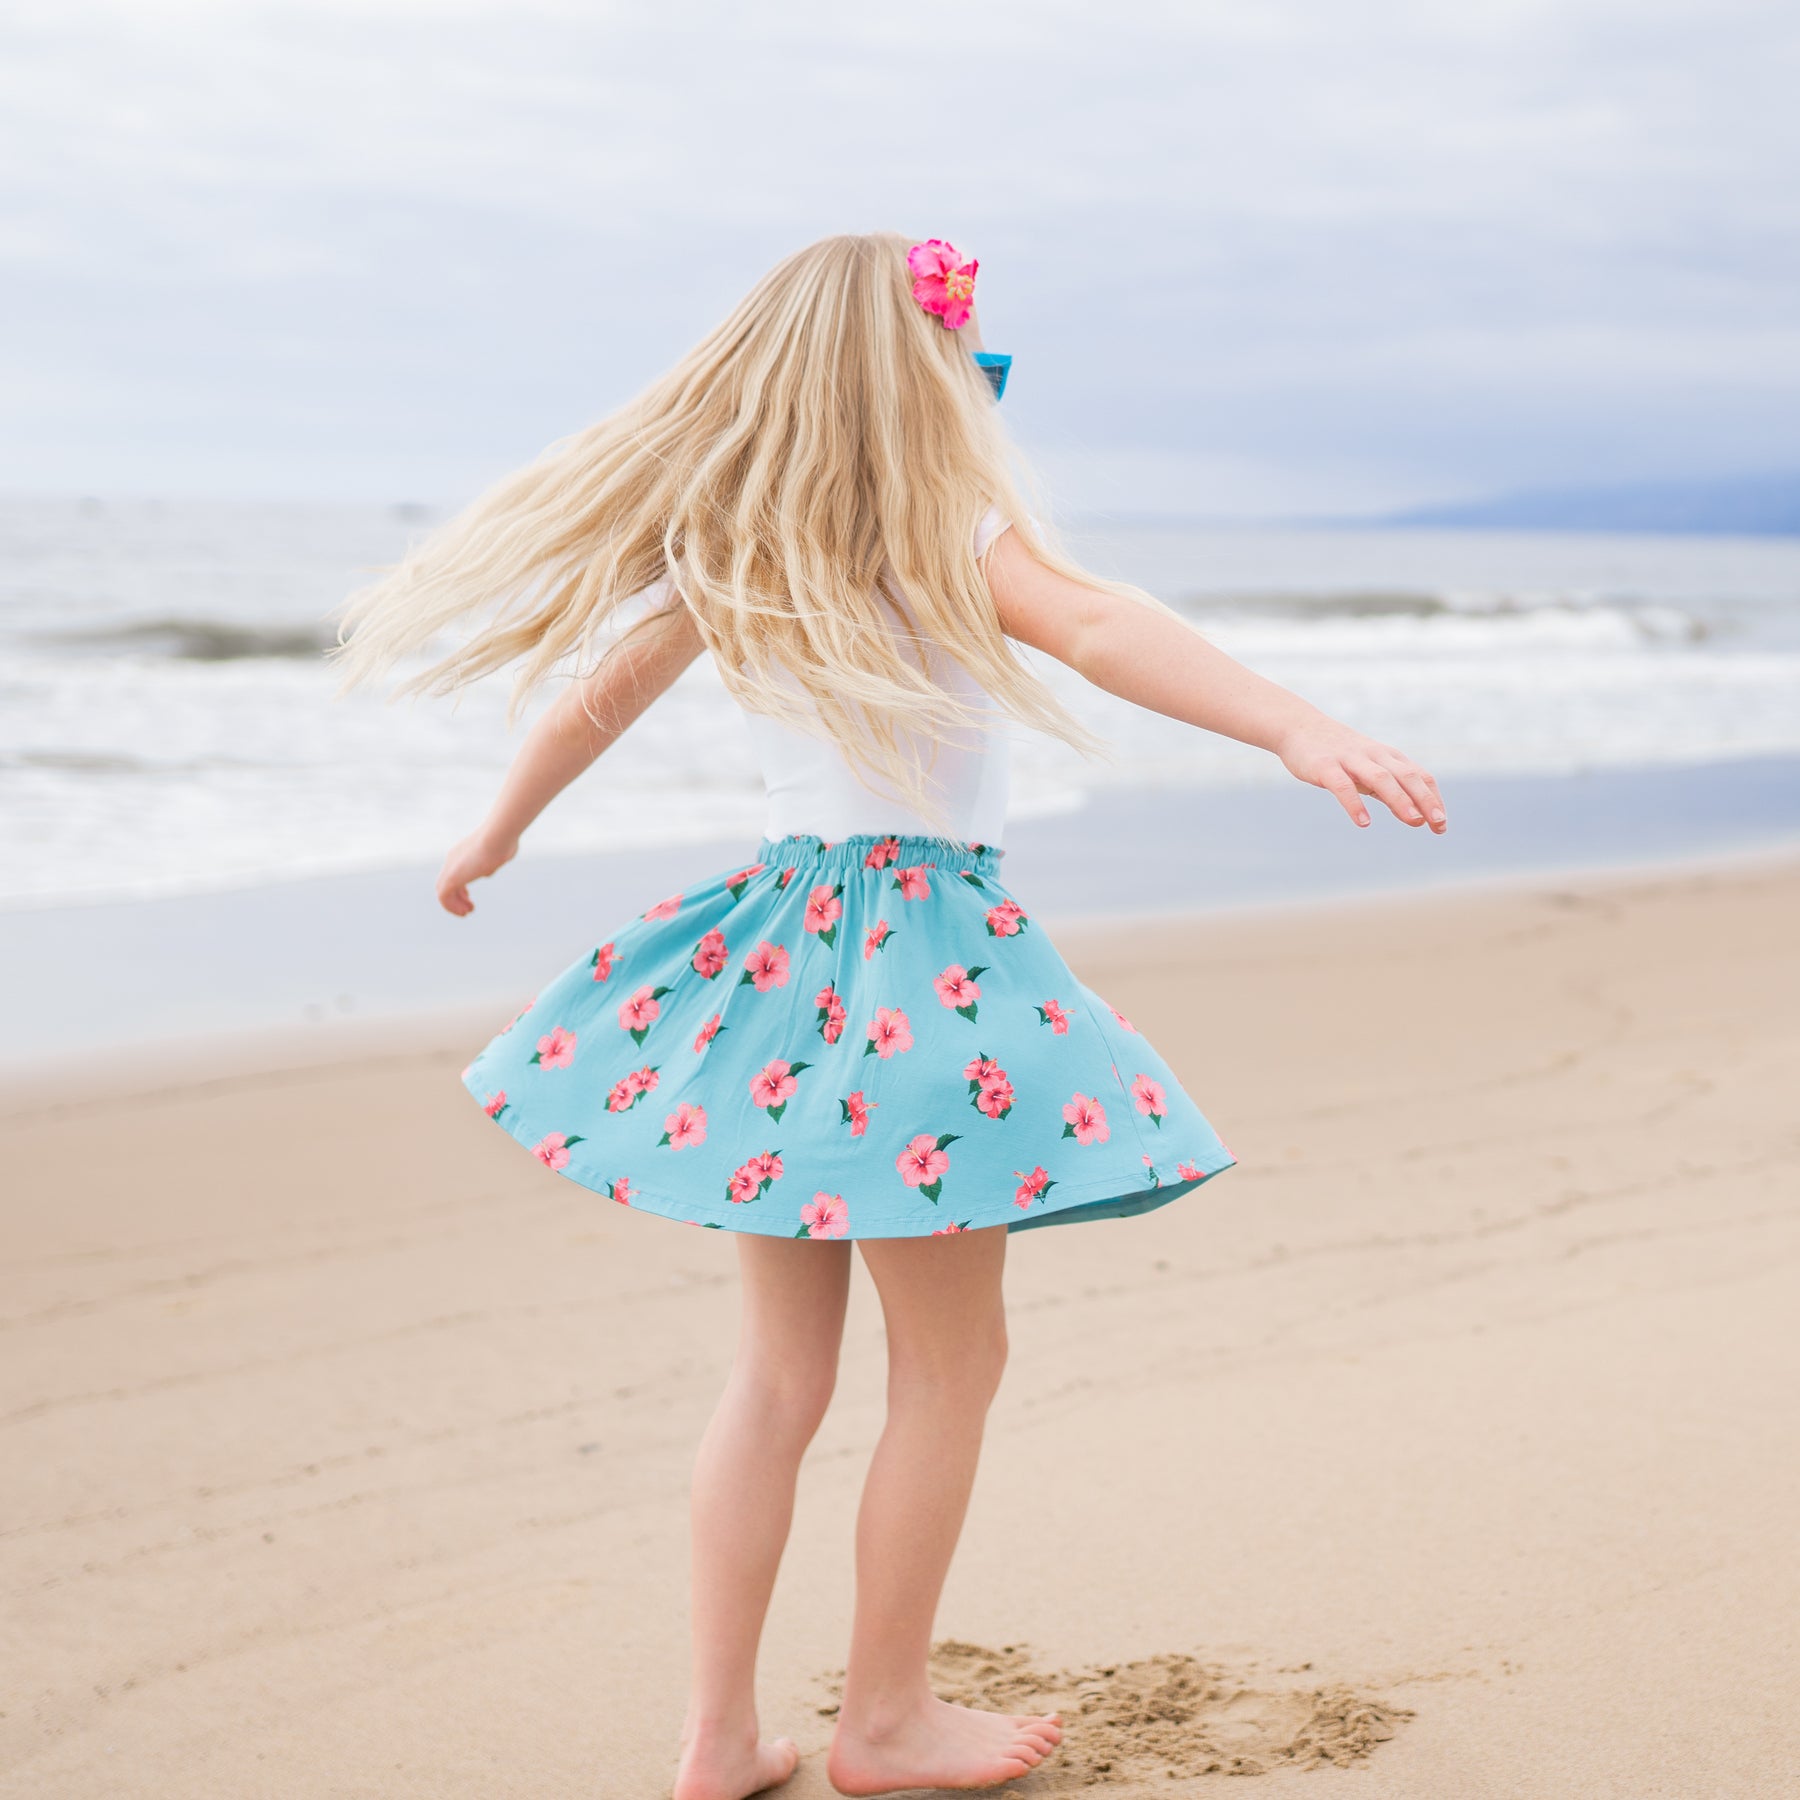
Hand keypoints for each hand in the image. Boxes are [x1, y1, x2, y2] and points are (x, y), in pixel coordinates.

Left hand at [436, 826, 518, 914]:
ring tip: (466, 913)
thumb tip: (488, 871)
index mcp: (462, 852)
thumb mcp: (499, 852)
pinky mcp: (451, 877)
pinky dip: (451, 907)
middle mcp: (453, 859)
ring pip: (443, 891)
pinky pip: (444, 897)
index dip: (460, 888)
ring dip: (453, 905)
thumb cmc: (504, 841)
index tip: (469, 897)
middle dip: (456, 898)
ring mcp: (451, 868)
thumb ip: (492, 862)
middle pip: (446, 883)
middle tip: (469, 908)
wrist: (498, 835)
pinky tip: (464, 912)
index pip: (455, 873)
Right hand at [1276, 718, 1446, 831]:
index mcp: (1387, 757)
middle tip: (1438, 823)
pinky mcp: (1324, 766)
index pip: (1419, 776)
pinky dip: (1354, 804)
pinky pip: (1342, 785)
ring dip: (1400, 799)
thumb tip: (1416, 816)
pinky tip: (1363, 823)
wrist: (1299, 726)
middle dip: (1425, 799)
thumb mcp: (1368, 768)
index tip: (1441, 826)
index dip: (1433, 800)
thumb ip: (1390, 790)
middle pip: (1406, 776)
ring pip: (1380, 778)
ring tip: (1414, 821)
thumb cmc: (1338, 753)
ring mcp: (1349, 759)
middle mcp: (1374, 755)